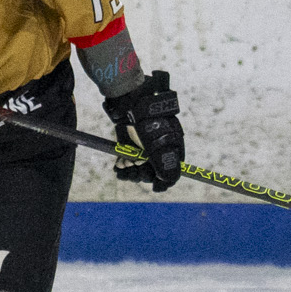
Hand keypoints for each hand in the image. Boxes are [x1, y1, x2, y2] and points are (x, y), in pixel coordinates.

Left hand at [106, 69, 183, 190]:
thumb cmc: (149, 124)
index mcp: (172, 150)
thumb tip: (166, 183)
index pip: (171, 172)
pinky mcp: (130, 144)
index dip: (163, 182)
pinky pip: (127, 161)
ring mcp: (143, 148)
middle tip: (134, 171)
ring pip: (138, 169)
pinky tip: (118, 167)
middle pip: (152, 172)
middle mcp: (158, 150)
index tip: (156, 188)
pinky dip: (122, 166)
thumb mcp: (159, 146)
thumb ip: (164, 166)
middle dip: (142, 175)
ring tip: (123, 168)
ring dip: (130, 172)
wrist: (132, 103)